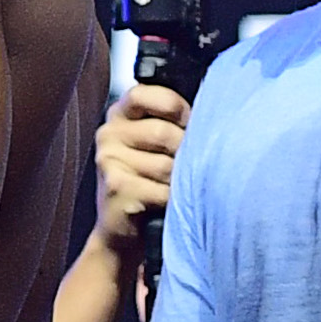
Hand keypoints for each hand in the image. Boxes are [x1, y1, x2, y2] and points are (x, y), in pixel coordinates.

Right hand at [94, 80, 187, 250]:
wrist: (123, 227)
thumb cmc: (149, 180)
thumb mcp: (157, 142)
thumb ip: (171, 120)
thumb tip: (212, 109)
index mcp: (119, 114)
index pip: (144, 93)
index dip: (174, 106)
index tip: (187, 122)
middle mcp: (108, 134)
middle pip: (163, 132)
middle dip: (185, 151)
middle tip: (187, 166)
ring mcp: (108, 161)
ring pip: (167, 165)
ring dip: (180, 181)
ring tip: (174, 187)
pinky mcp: (116, 188)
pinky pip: (162, 191)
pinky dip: (173, 200)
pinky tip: (167, 204)